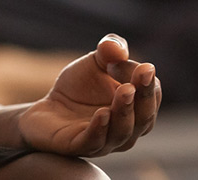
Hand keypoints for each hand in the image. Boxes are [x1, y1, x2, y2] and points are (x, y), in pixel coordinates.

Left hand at [18, 34, 160, 156]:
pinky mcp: (78, 147)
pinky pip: (94, 142)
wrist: (46, 107)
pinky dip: (100, 129)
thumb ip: (109, 49)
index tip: (142, 67)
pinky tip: (103, 113)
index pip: (152, 97)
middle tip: (140, 79)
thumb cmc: (79, 86)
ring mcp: (105, 142)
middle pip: (144, 119)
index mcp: (137, 108)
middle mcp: (127, 129)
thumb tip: (118, 49)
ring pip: (122, 133)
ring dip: (125, 112)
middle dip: (144, 98)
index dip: (147, 82)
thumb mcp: (95, 61)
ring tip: (125, 91)